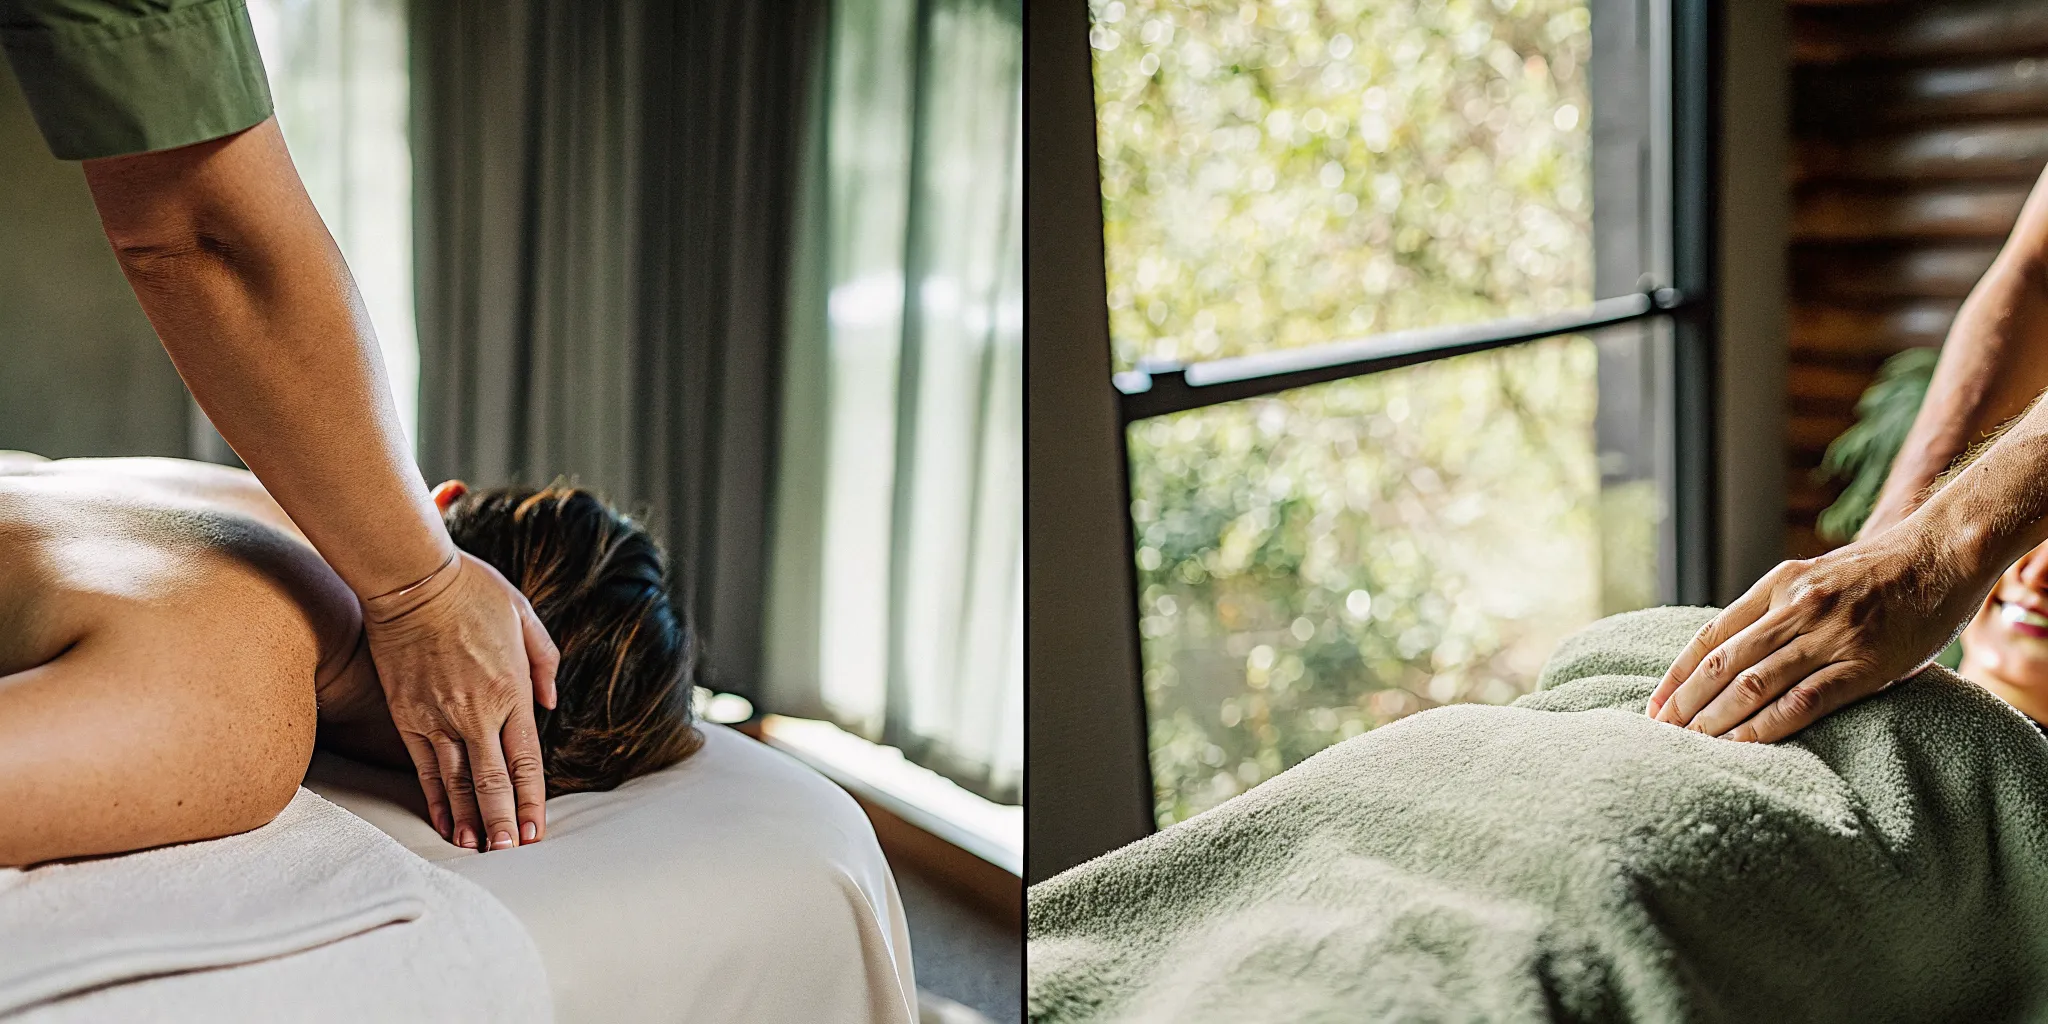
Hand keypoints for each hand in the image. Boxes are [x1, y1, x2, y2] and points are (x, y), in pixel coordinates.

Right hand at [361, 551, 559, 850]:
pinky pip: (423, 766)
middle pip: (493, 781)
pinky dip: (434, 796)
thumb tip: (551, 704)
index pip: (527, 760)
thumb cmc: (472, 590)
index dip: (531, 801)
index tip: (536, 833)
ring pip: (457, 780)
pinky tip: (443, 820)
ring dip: (468, 819)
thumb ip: (544, 662)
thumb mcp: (524, 617)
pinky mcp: (406, 714)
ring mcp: (438, 716)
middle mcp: (476, 712)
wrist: (411, 579)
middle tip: (510, 855)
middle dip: (503, 822)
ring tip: (477, 850)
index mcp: (511, 690)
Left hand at [1645, 525, 1988, 741]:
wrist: (1942, 554)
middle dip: (1686, 701)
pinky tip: (1742, 744)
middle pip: (1723, 662)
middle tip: (1659, 733)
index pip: (1710, 635)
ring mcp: (1830, 635)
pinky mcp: (1865, 663)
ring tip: (1690, 745)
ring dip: (1716, 717)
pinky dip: (1767, 725)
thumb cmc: (1879, 572)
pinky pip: (1805, 700)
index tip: (1654, 704)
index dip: (1677, 673)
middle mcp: (1795, 607)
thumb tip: (1735, 650)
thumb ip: (1778, 608)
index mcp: (1778, 585)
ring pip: (1755, 682)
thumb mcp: (1815, 576)